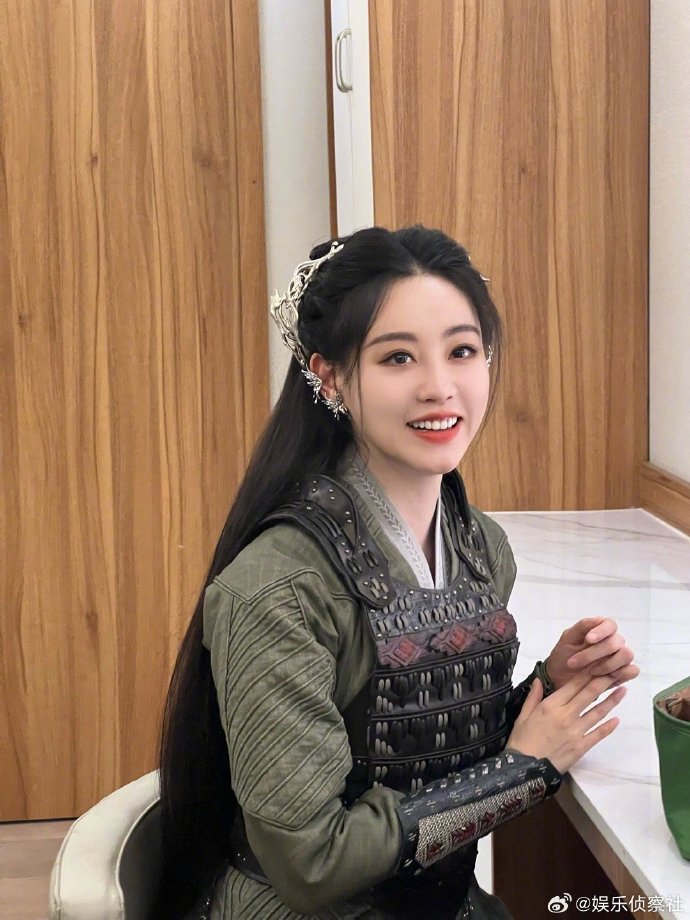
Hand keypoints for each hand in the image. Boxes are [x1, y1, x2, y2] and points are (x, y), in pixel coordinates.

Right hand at [506, 671, 625, 773]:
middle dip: (604, 681)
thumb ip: (533, 696)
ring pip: (597, 712)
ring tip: (623, 691)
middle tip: (617, 671)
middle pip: (589, 694)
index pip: (573, 685)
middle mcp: (567, 715)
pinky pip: (598, 734)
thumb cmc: (522, 740)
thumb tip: (538, 679)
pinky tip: (617, 719)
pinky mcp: (582, 747)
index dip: (587, 673)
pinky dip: (608, 727)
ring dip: (611, 701)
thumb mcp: (523, 715)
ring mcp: (576, 731)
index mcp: (551, 705)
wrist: (525, 769)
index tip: (598, 664)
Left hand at [544, 617, 638, 689]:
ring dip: (607, 664)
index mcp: (601, 630)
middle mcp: (614, 642)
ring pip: (626, 655)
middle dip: (594, 653)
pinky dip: (621, 673)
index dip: (602, 631)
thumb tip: (598, 619)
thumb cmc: (564, 655)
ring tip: (590, 671)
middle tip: (574, 662)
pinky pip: (632, 671)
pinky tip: (604, 677)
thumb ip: (582, 626)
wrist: (560, 678)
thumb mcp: (567, 639)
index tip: (588, 639)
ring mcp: (620, 658)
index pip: (610, 624)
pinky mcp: (623, 674)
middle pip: (616, 642)